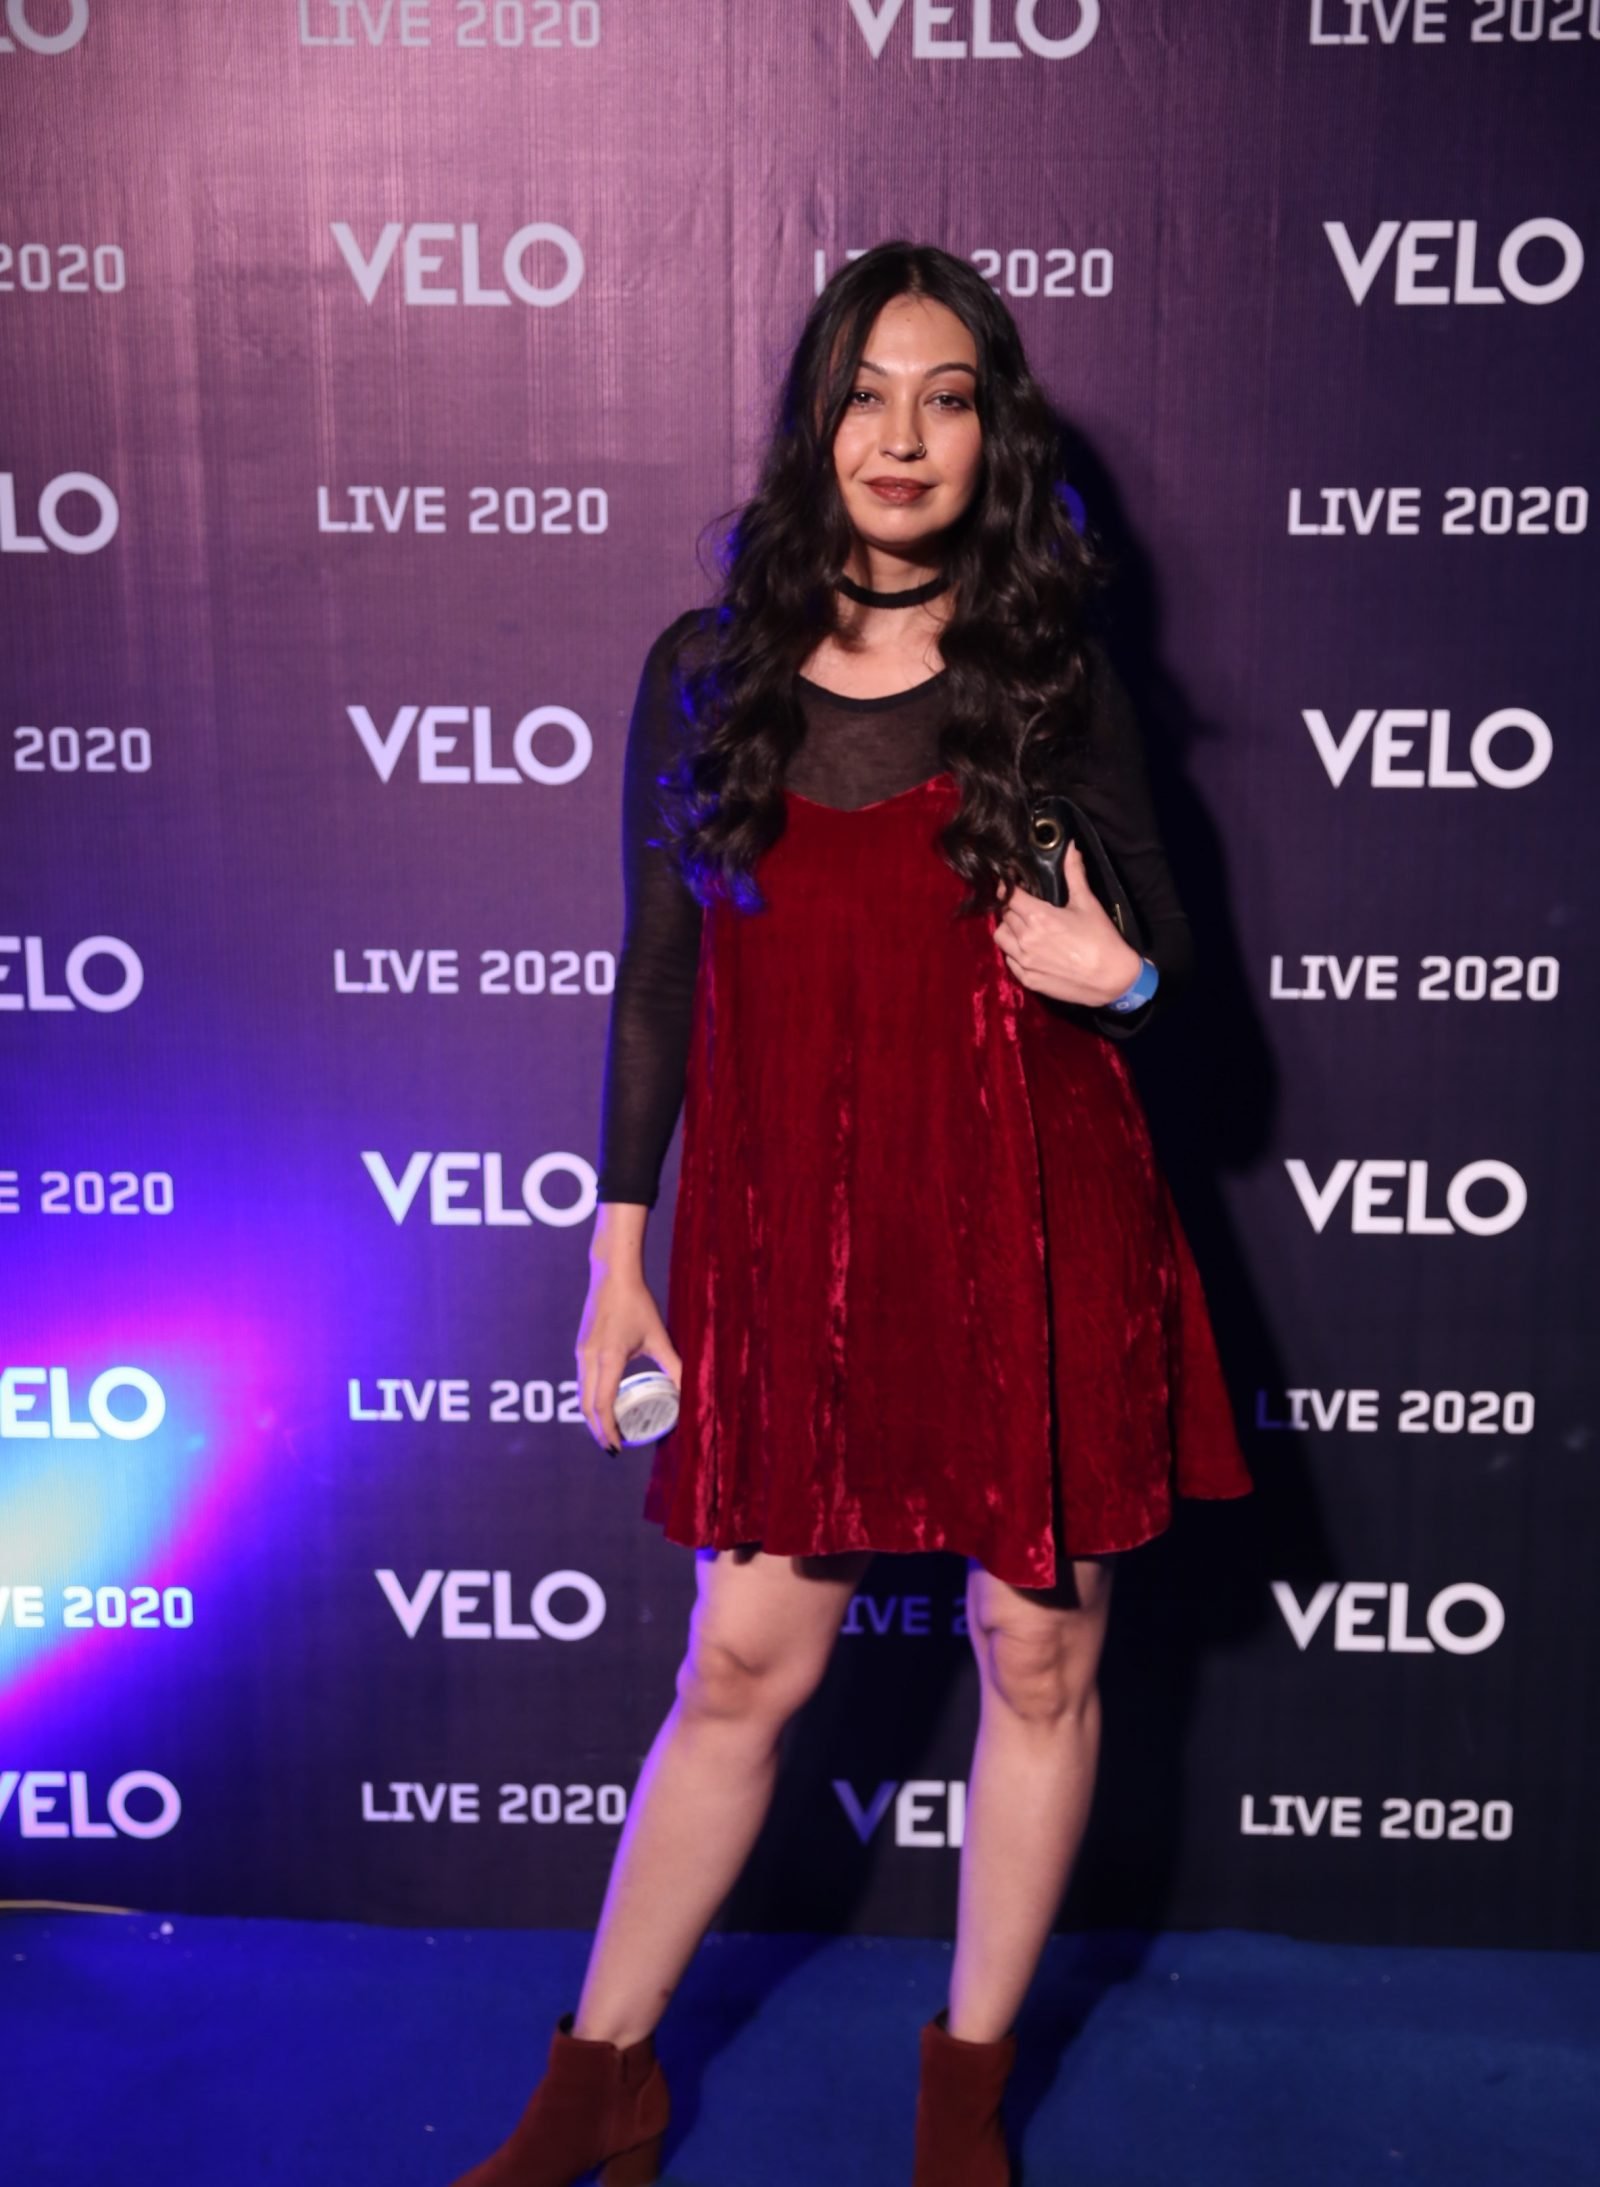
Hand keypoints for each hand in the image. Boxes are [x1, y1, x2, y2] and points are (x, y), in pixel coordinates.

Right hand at [575, 1264, 681, 1453]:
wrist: (612, 1275)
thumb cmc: (637, 1303)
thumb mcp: (658, 1337)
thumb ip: (673, 1366)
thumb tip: (689, 1390)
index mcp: (609, 1358)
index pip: (603, 1405)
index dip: (608, 1430)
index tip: (618, 1446)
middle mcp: (589, 1358)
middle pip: (587, 1406)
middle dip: (599, 1429)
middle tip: (615, 1446)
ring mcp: (582, 1353)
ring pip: (582, 1394)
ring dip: (592, 1416)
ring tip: (609, 1430)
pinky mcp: (581, 1347)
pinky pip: (582, 1381)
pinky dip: (590, 1399)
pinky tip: (604, 1403)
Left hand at [993, 844, 1142, 1007]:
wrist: (1112, 979)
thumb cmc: (1101, 939)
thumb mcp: (1088, 903)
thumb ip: (1074, 874)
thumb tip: (1072, 848)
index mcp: (1039, 917)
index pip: (1009, 895)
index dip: (1008, 886)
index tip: (1011, 883)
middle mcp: (1026, 939)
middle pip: (1004, 915)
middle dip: (1012, 907)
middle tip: (1025, 906)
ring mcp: (1024, 961)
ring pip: (1000, 937)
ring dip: (1008, 929)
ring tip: (1023, 927)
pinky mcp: (1028, 979)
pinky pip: (1009, 961)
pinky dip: (1013, 952)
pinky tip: (1028, 949)